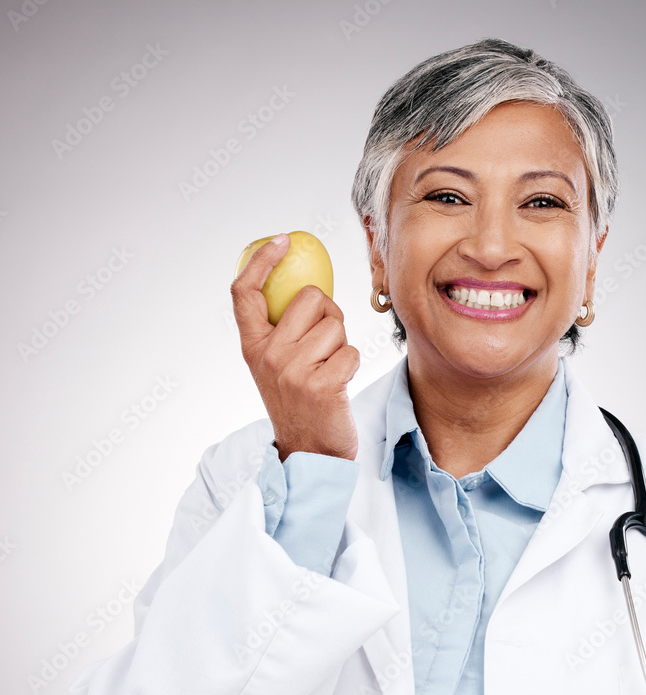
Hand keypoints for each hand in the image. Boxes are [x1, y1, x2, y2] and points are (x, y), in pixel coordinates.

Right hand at [231, 234, 359, 461]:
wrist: (310, 454)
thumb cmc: (301, 403)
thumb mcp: (278, 365)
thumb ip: (283, 331)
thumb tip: (310, 289)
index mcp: (252, 346)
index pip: (244, 292)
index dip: (261, 261)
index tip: (282, 241)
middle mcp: (267, 355)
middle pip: (309, 298)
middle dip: (328, 313)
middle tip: (325, 343)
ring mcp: (292, 370)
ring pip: (335, 325)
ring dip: (341, 344)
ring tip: (329, 370)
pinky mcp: (322, 384)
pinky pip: (351, 351)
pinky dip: (352, 365)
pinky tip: (338, 385)